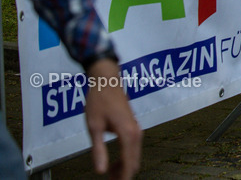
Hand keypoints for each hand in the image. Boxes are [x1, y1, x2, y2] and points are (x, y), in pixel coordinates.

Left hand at [84, 59, 141, 177]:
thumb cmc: (99, 102)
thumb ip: (98, 150)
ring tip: (110, 176)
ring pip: (134, 156)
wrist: (107, 81)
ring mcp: (136, 130)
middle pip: (134, 162)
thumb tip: (100, 172)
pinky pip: (132, 149)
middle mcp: (136, 133)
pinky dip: (125, 159)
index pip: (128, 164)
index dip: (122, 178)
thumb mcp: (94, 128)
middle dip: (123, 175)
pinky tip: (113, 163)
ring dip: (124, 168)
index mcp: (128, 134)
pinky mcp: (133, 128)